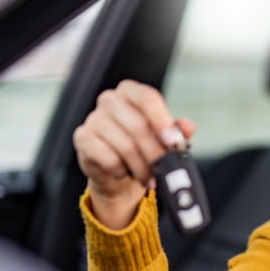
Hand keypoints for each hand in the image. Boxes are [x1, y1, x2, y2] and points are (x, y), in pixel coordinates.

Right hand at [73, 79, 194, 228]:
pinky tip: (124, 172)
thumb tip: (187, 127)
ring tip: (150, 178)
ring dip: (142, 167)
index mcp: (131, 92)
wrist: (117, 170)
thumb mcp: (163, 137)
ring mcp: (94, 118)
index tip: (173, 142)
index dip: (161, 120)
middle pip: (138, 126)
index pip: (147, 98)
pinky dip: (122, 171)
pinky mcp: (83, 138)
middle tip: (165, 169)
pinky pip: (109, 159)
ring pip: (125, 146)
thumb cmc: (143, 146)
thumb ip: (177, 130)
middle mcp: (110, 100)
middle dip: (156, 153)